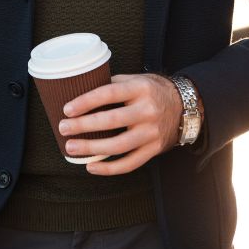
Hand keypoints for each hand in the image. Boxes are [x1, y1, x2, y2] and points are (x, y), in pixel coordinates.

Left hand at [59, 73, 181, 174]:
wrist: (185, 106)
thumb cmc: (152, 91)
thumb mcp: (135, 79)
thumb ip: (112, 84)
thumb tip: (80, 90)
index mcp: (140, 89)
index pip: (109, 93)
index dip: (86, 102)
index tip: (67, 109)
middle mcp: (148, 111)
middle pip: (112, 121)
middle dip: (83, 126)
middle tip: (63, 128)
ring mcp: (152, 133)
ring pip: (119, 145)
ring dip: (92, 148)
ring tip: (71, 147)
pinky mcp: (154, 149)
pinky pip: (130, 163)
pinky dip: (109, 168)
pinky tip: (91, 166)